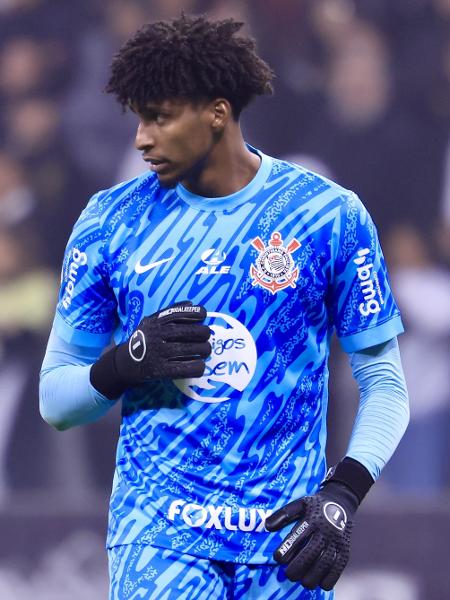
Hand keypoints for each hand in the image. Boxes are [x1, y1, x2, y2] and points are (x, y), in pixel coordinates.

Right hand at [91, 301, 210, 397]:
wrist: (125, 363)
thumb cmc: (143, 339)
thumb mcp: (151, 322)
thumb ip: (170, 312)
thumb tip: (192, 303)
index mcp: (155, 322)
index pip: (178, 313)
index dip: (195, 312)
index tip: (203, 315)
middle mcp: (156, 335)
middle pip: (188, 332)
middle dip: (203, 333)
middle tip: (207, 336)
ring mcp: (157, 353)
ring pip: (188, 349)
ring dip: (203, 349)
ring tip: (206, 350)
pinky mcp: (159, 370)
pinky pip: (183, 368)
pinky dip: (196, 367)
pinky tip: (201, 365)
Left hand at [265, 481, 357, 590]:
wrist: (341, 501)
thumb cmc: (314, 506)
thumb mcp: (299, 504)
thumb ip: (283, 514)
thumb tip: (267, 526)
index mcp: (312, 519)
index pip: (298, 535)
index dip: (287, 548)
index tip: (277, 558)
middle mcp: (325, 530)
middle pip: (312, 552)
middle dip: (299, 567)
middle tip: (288, 575)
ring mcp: (336, 540)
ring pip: (325, 562)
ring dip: (313, 576)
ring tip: (303, 582)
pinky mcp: (345, 549)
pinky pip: (339, 566)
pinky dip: (330, 578)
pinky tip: (321, 584)